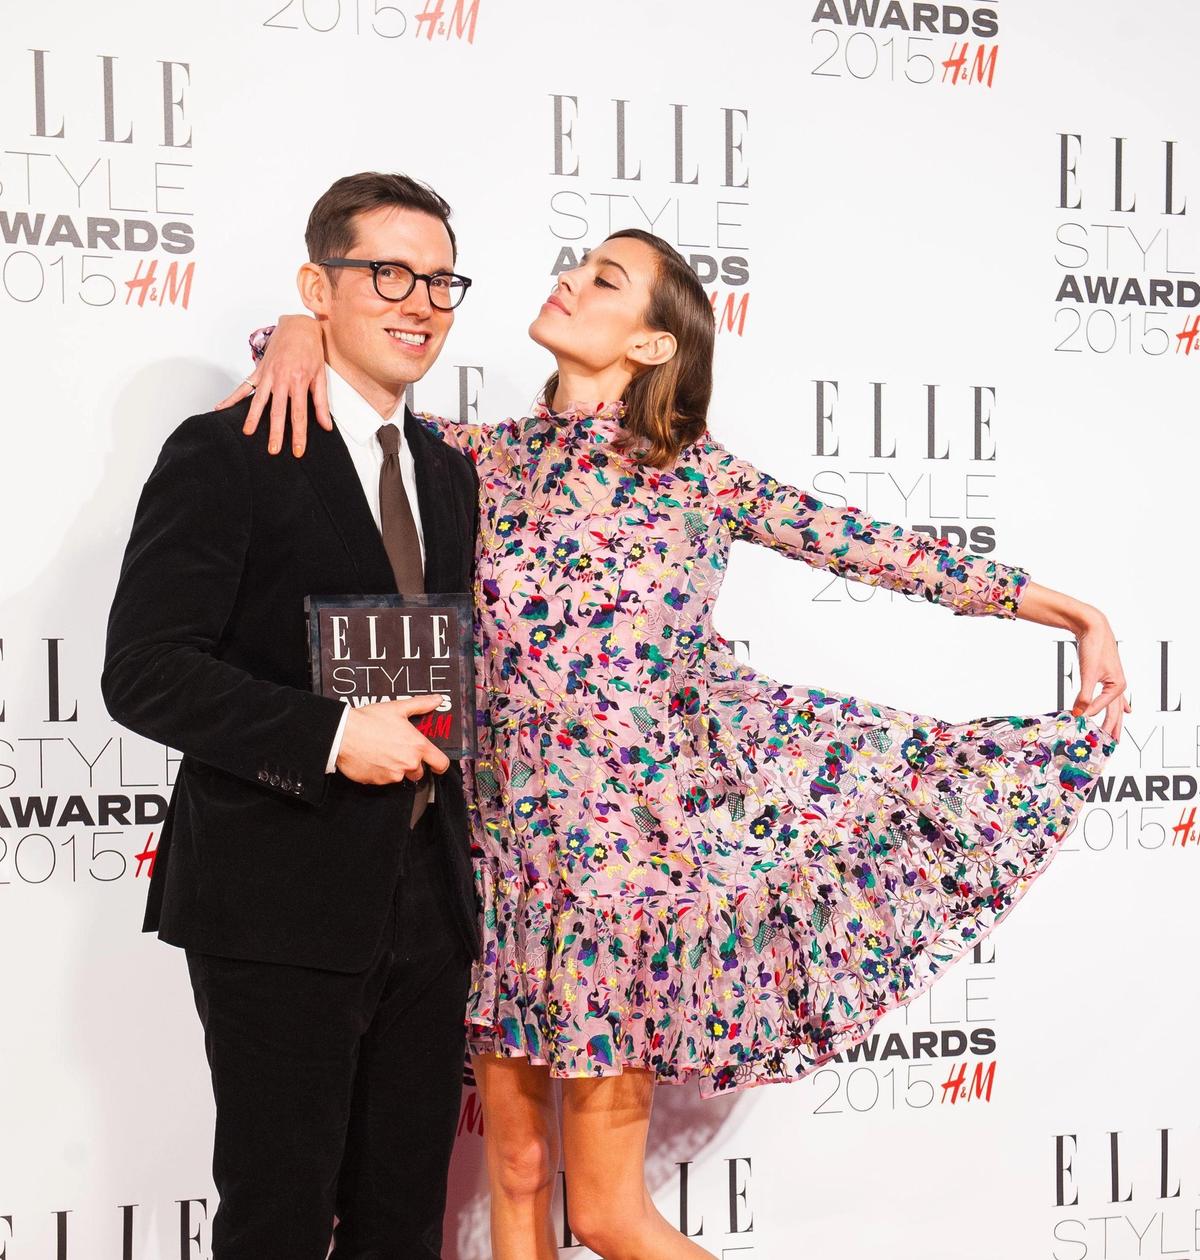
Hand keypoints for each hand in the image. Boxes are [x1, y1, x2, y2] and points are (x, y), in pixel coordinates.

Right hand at [214, 314, 331, 455]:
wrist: (298, 326)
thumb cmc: (311, 350)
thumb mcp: (321, 376)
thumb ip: (321, 403)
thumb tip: (326, 426)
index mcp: (298, 382)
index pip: (299, 414)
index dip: (299, 434)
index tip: (298, 450)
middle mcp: (281, 379)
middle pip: (278, 411)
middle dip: (276, 432)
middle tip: (273, 450)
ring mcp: (268, 375)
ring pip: (259, 400)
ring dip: (253, 418)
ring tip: (248, 433)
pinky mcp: (259, 370)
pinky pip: (244, 386)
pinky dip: (232, 397)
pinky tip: (221, 408)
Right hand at [335, 695, 451, 785]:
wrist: (343, 734)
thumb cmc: (369, 721)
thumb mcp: (398, 708)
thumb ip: (421, 704)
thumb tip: (436, 700)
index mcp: (417, 746)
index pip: (440, 763)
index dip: (440, 764)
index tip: (436, 763)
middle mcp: (408, 763)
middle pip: (419, 772)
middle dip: (412, 764)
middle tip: (400, 750)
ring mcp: (393, 775)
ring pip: (401, 776)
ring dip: (396, 768)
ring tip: (384, 752)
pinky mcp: (378, 782)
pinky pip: (384, 780)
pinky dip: (381, 772)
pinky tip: (374, 758)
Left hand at [1068, 607, 1129, 740]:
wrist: (1094, 627)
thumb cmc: (1093, 648)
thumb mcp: (1087, 673)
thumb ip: (1084, 696)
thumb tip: (1078, 714)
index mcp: (1117, 686)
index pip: (1101, 707)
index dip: (1088, 716)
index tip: (1078, 725)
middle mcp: (1119, 685)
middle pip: (1116, 712)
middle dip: (1113, 728)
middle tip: (1112, 745)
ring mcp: (1115, 681)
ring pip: (1116, 706)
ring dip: (1116, 720)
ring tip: (1117, 735)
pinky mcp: (1108, 676)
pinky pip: (1115, 696)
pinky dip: (1119, 705)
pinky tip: (1127, 710)